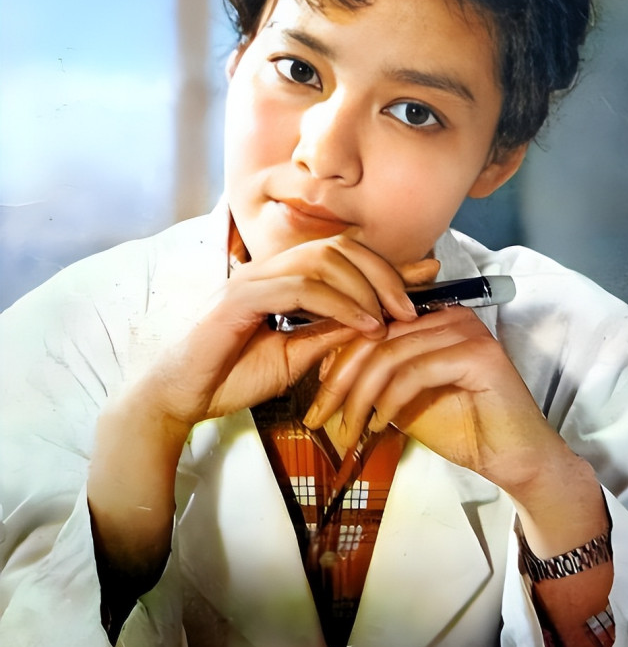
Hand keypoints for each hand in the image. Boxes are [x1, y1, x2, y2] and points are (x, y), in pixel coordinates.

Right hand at [128, 235, 439, 429]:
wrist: (180, 398)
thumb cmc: (232, 376)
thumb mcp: (296, 355)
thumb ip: (329, 333)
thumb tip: (374, 321)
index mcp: (282, 277)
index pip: (341, 253)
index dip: (386, 262)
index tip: (428, 273)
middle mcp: (269, 268)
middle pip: (339, 248)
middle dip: (383, 272)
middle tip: (412, 306)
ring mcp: (253, 279)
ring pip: (323, 260)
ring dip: (365, 288)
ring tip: (391, 319)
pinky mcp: (241, 298)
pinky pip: (301, 288)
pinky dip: (339, 304)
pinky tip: (364, 325)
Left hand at [303, 304, 562, 492]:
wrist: (513, 460)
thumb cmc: (462, 428)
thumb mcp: (402, 399)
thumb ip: (374, 378)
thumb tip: (325, 370)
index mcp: (432, 316)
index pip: (371, 325)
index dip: (337, 359)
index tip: (315, 398)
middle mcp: (449, 313)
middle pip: (375, 336)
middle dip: (340, 380)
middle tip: (319, 416)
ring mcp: (466, 329)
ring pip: (390, 353)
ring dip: (360, 395)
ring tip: (347, 429)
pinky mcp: (478, 353)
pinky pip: (415, 372)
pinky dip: (389, 400)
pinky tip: (378, 425)